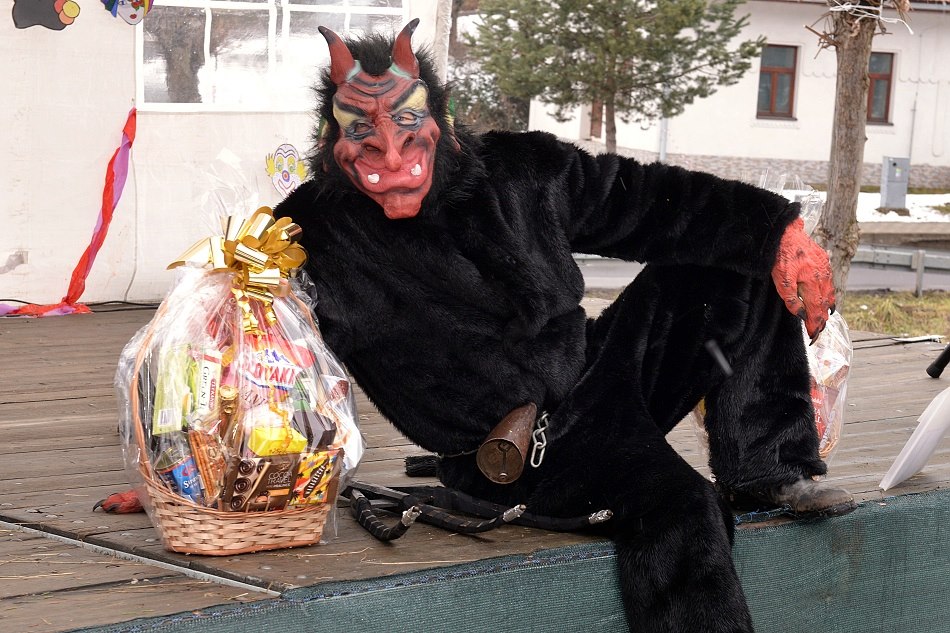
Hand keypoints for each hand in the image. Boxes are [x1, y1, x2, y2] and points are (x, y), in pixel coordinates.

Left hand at [771, 217, 834, 339]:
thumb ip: (791, 299)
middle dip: (821, 320)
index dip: (814, 324)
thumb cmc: (781, 256)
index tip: (812, 336)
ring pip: (830, 293)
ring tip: (823, 319)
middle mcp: (823, 277)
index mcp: (812, 283)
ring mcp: (825, 268)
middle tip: (816, 332)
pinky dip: (829, 293)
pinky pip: (829, 282)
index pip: (816, 310)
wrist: (785, 232)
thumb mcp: (781, 280)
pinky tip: (826, 297)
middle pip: (825, 304)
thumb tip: (801, 315)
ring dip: (826, 308)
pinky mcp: (824, 261)